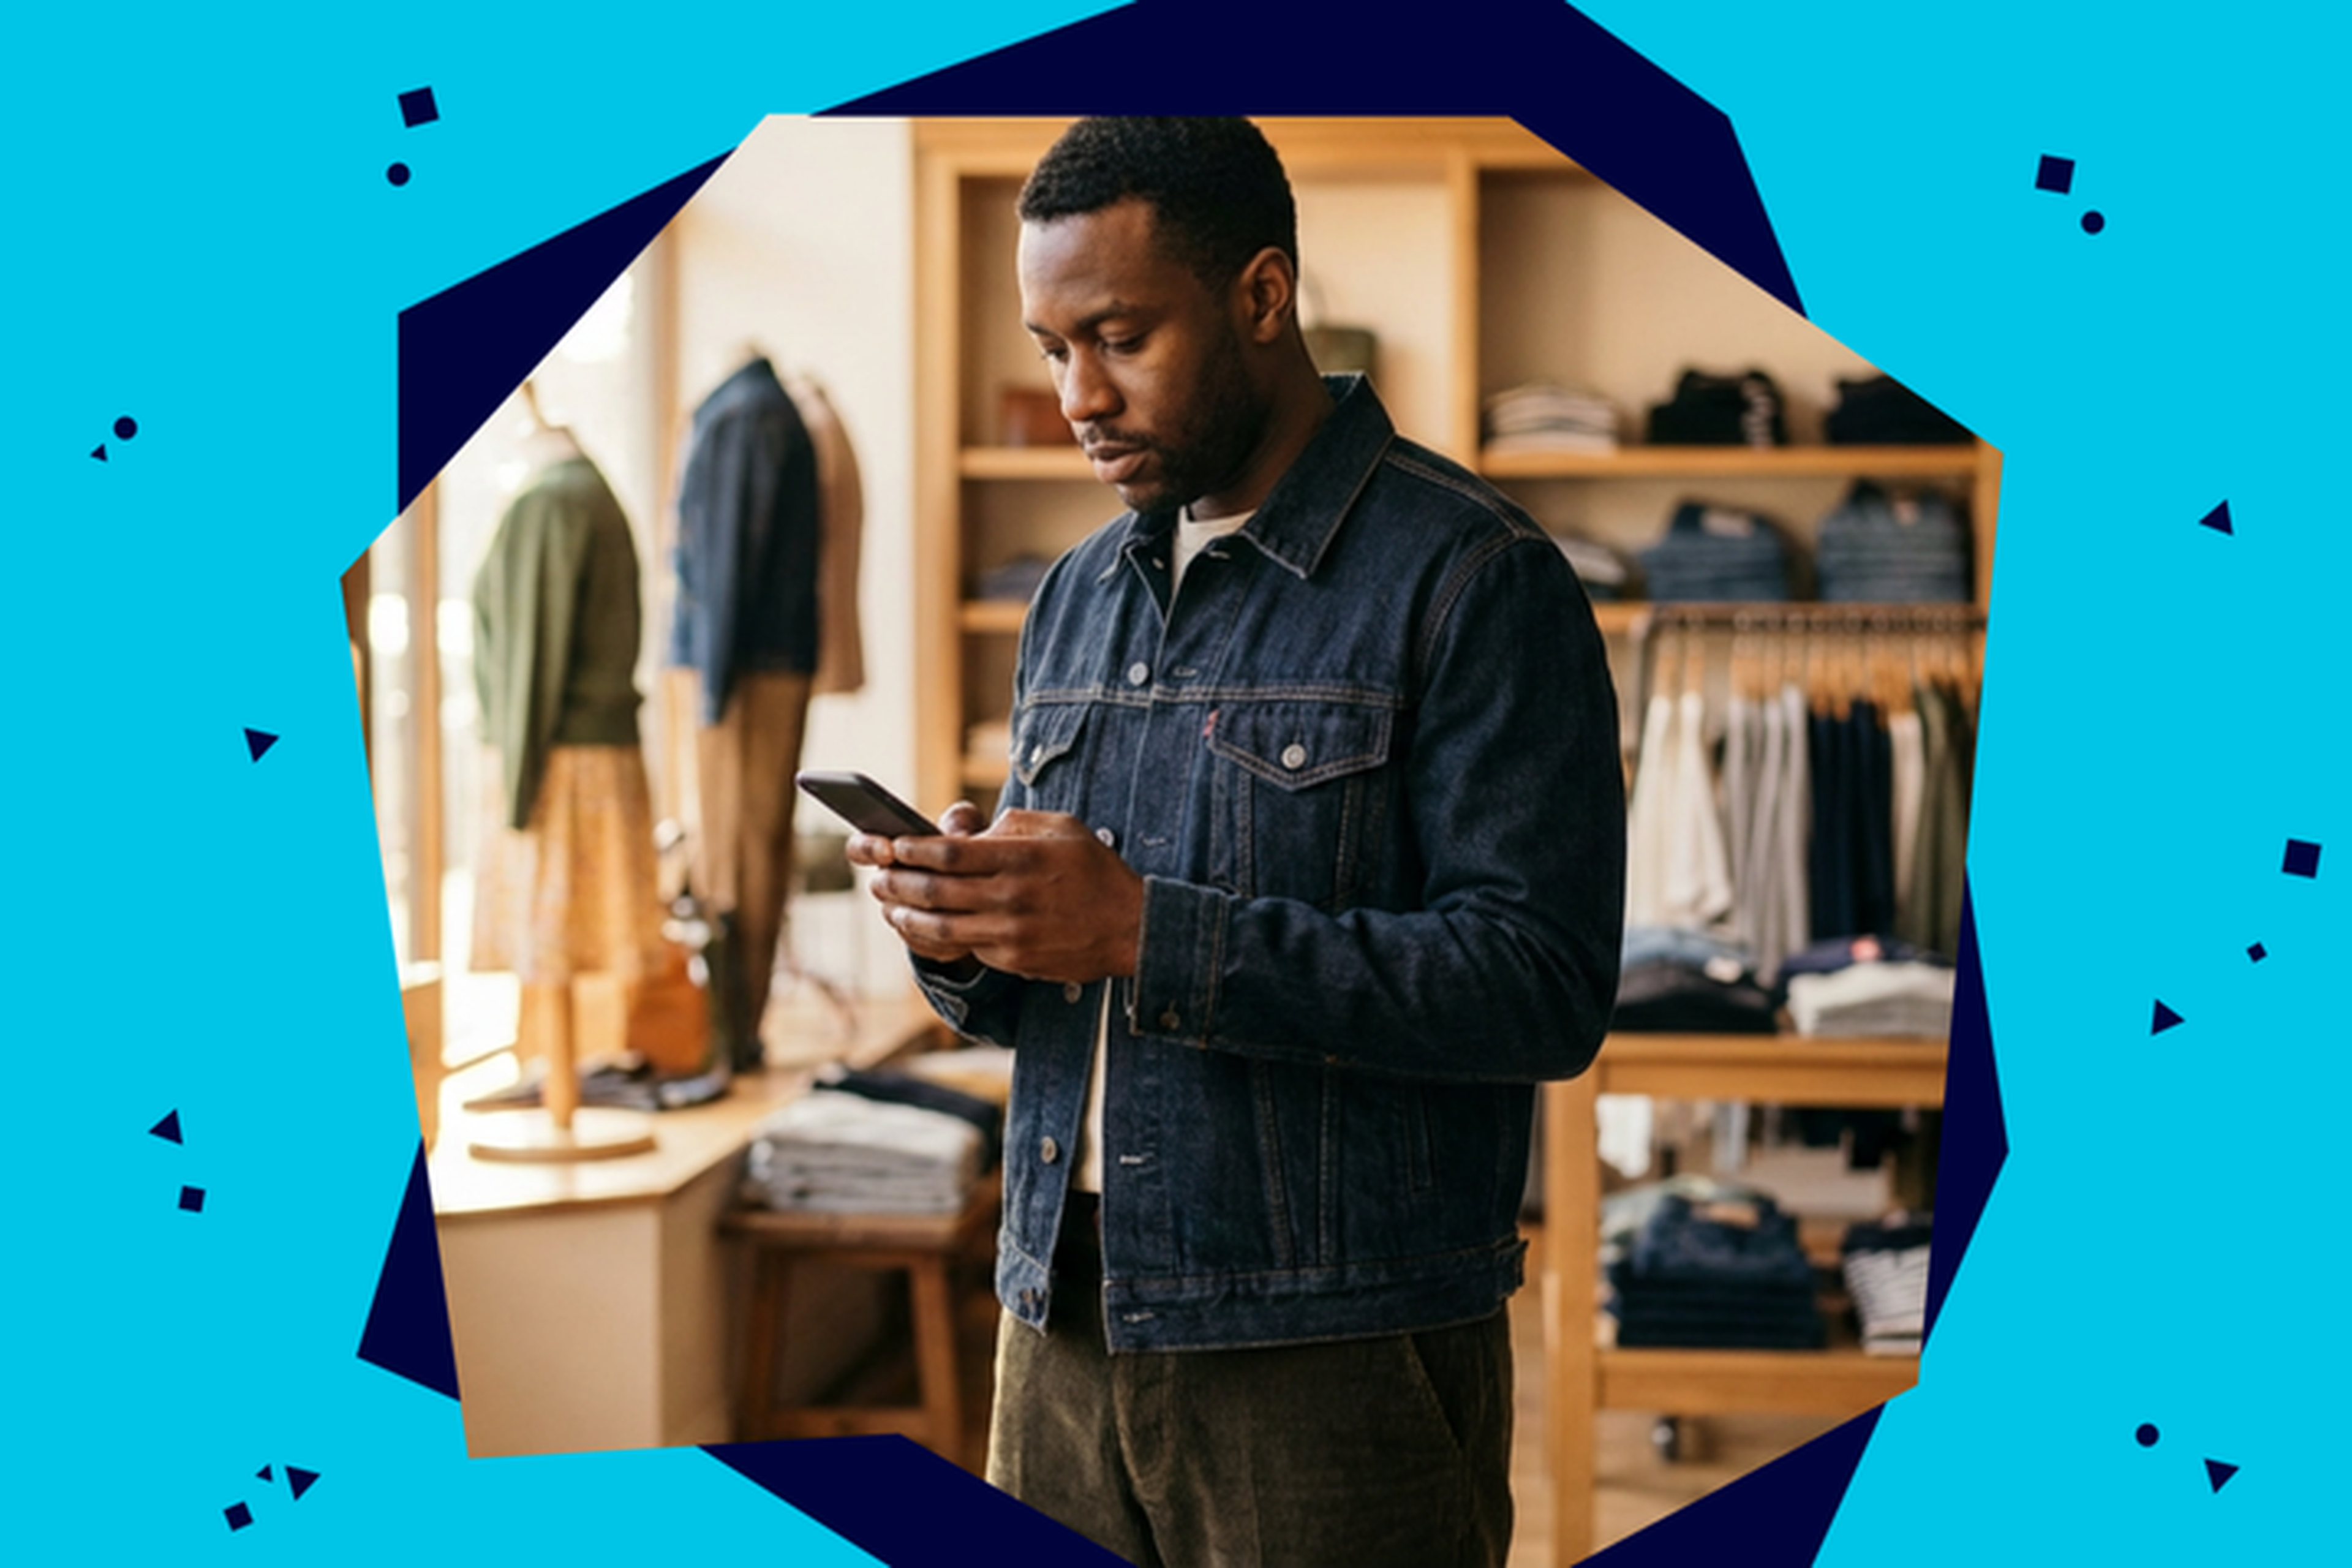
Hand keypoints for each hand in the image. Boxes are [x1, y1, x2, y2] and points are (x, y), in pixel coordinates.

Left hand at [866, 808, 1142, 983]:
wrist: (1132, 927)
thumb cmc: (1094, 869)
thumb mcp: (1060, 827)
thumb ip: (1011, 824)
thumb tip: (967, 829)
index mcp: (1021, 858)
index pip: (950, 853)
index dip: (913, 850)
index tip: (892, 844)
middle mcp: (1012, 897)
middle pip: (936, 891)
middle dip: (897, 882)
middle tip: (877, 876)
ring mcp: (1012, 933)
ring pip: (941, 928)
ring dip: (906, 917)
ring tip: (888, 907)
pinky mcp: (1014, 959)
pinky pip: (965, 947)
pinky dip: (935, 938)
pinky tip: (921, 927)